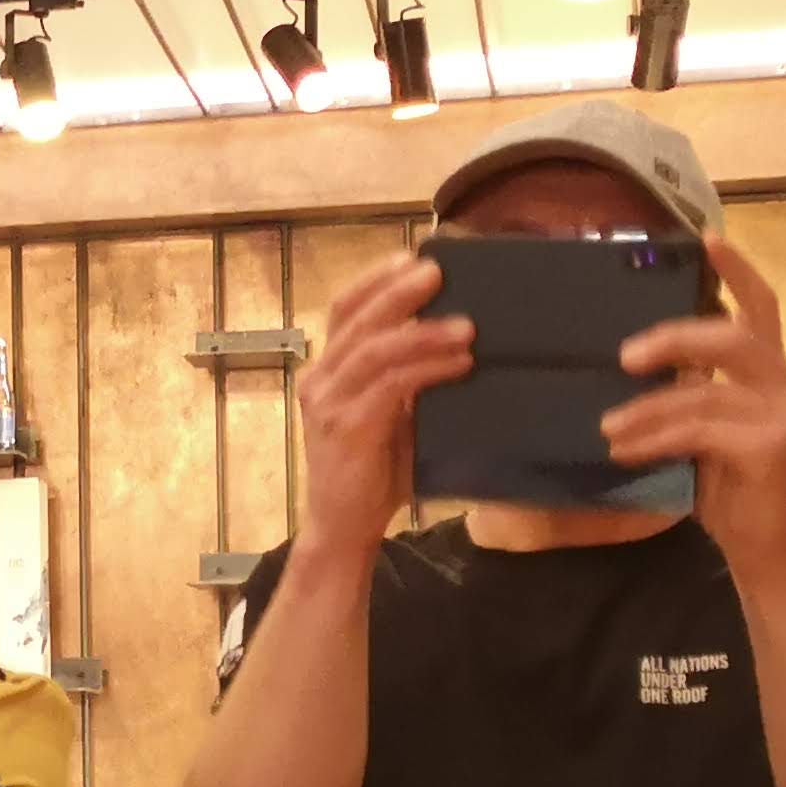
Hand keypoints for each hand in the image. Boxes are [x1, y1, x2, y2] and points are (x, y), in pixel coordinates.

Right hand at [294, 255, 471, 565]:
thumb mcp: (390, 414)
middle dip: (399, 291)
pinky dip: (427, 369)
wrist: (343, 528)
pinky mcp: (347, 428)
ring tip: (467, 326)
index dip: (376, 280)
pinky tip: (458, 363)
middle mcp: (319, 379)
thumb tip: (457, 339)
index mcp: (325, 370)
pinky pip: (390, 386)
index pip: (343, 309)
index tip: (413, 258)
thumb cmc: (373, 472)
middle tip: (439, 272)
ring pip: (375, 349)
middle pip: (356, 318)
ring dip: (424, 332)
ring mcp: (328, 403)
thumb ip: (405, 378)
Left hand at [605, 235, 785, 579]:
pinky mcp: (775, 445)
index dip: (737, 271)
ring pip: (706, 389)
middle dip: (674, 338)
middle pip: (733, 335)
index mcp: (770, 373)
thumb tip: (629, 363)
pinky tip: (625, 451)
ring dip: (647, 407)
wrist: (766, 551)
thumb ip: (688, 392)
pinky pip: (701, 428)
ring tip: (607, 426)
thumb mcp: (702, 430)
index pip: (761, 308)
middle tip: (624, 357)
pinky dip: (656, 437)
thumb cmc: (728, 489)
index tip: (706, 239)